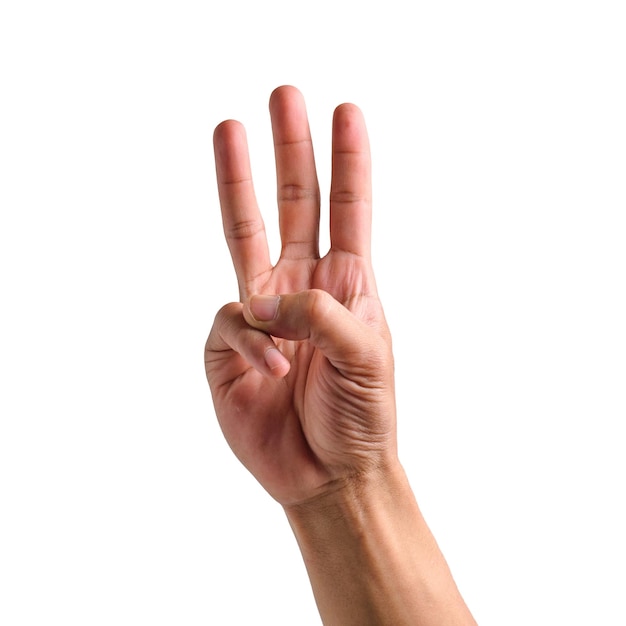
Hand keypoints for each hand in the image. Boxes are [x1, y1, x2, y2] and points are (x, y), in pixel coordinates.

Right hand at [205, 86, 396, 506]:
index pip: (347, 209)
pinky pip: (231, 324)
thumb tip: (264, 297)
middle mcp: (301, 288)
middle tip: (284, 96)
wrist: (328, 474)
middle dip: (289, 151)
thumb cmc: (361, 416)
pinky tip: (273, 372)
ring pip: (242, 236)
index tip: (346, 113)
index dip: (348, 161)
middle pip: (292, 205)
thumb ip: (321, 314)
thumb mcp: (367, 356)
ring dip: (236, 182)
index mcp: (345, 284)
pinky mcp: (228, 347)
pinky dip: (253, 344)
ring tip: (227, 128)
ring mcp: (262, 314)